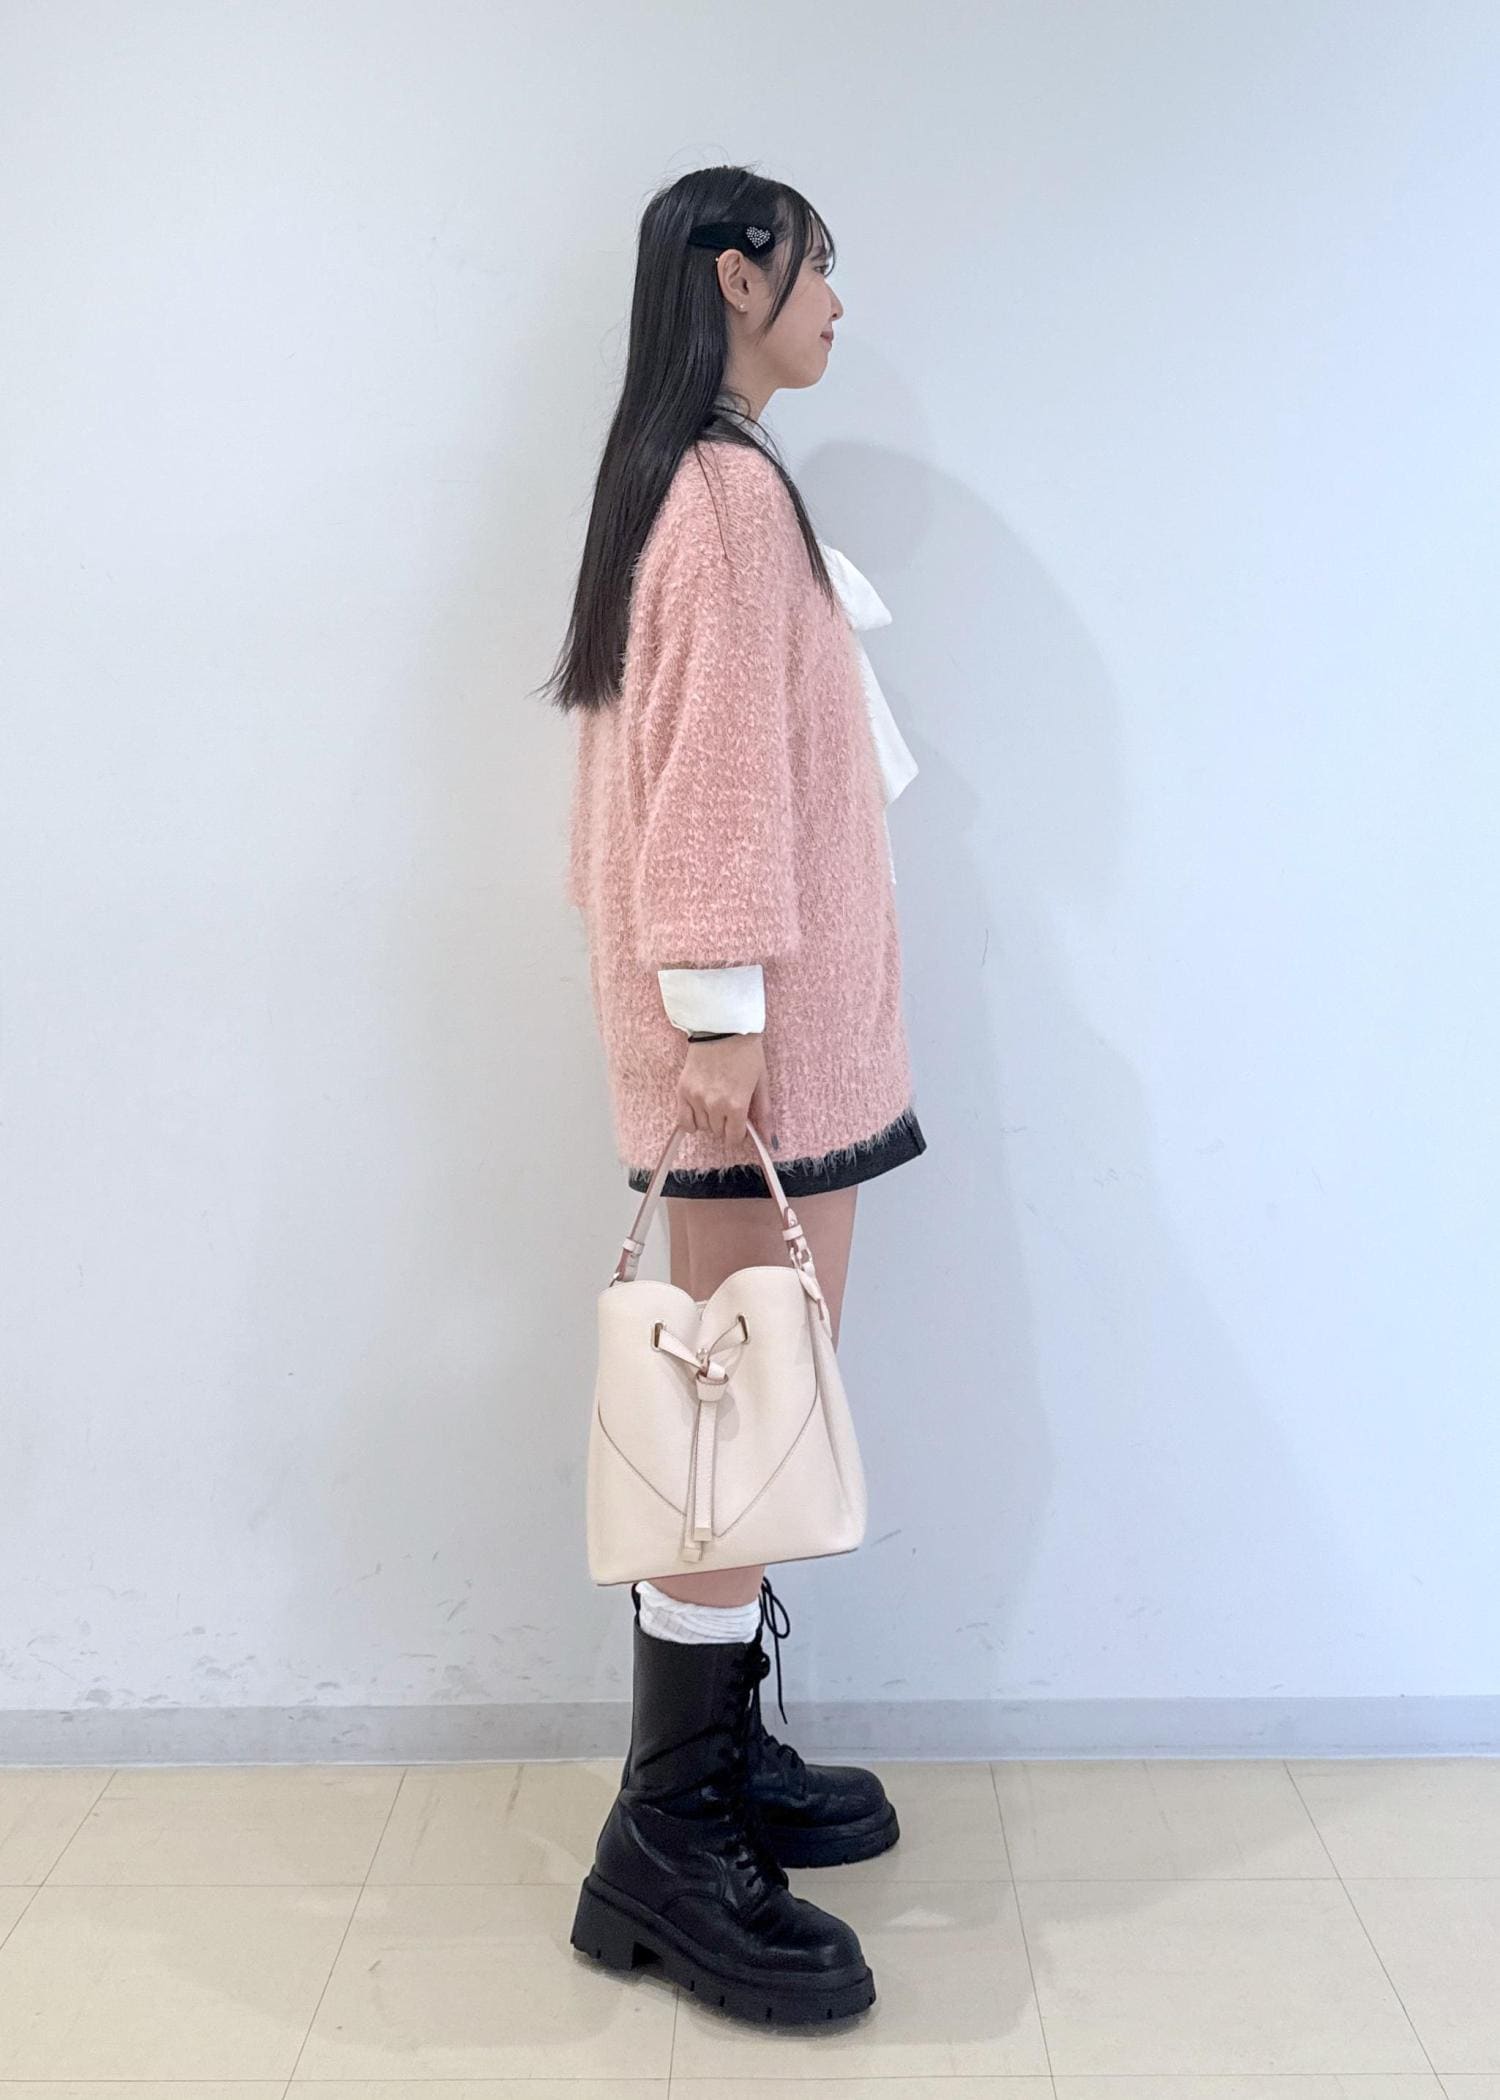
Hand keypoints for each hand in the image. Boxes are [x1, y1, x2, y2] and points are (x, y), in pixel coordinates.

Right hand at [676, 1033, 772, 1149]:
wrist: (723, 1028)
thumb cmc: (746, 1053)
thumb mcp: (760, 1083)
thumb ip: (763, 1114)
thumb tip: (770, 1141)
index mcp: (736, 1105)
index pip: (733, 1138)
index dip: (738, 1134)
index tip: (739, 1124)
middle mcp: (714, 1105)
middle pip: (718, 1132)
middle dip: (725, 1124)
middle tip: (729, 1106)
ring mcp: (696, 1098)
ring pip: (702, 1126)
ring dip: (709, 1120)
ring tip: (715, 1102)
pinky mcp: (683, 1090)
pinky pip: (683, 1121)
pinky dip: (690, 1121)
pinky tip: (698, 1112)